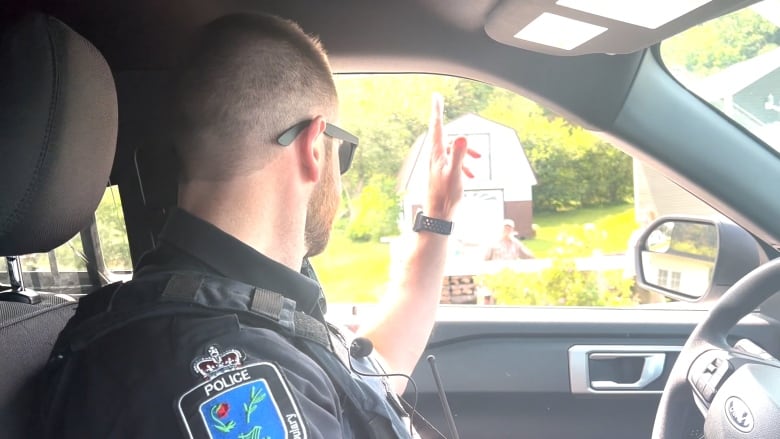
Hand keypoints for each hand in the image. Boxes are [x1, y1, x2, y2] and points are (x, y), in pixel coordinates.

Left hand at [426, 93, 479, 219]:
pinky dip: (463, 164)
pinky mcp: (440, 176)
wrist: (437, 218)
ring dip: (465, 151)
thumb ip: (459, 156)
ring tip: (479, 158)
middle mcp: (435, 159)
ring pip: (450, 150)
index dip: (437, 110)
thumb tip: (462, 136)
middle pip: (443, 136)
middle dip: (452, 128)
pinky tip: (471, 175)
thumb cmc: (446, 198)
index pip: (437, 127)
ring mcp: (437, 167)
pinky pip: (452, 163)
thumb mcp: (456, 175)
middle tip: (445, 107)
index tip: (436, 96)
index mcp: (437, 155)